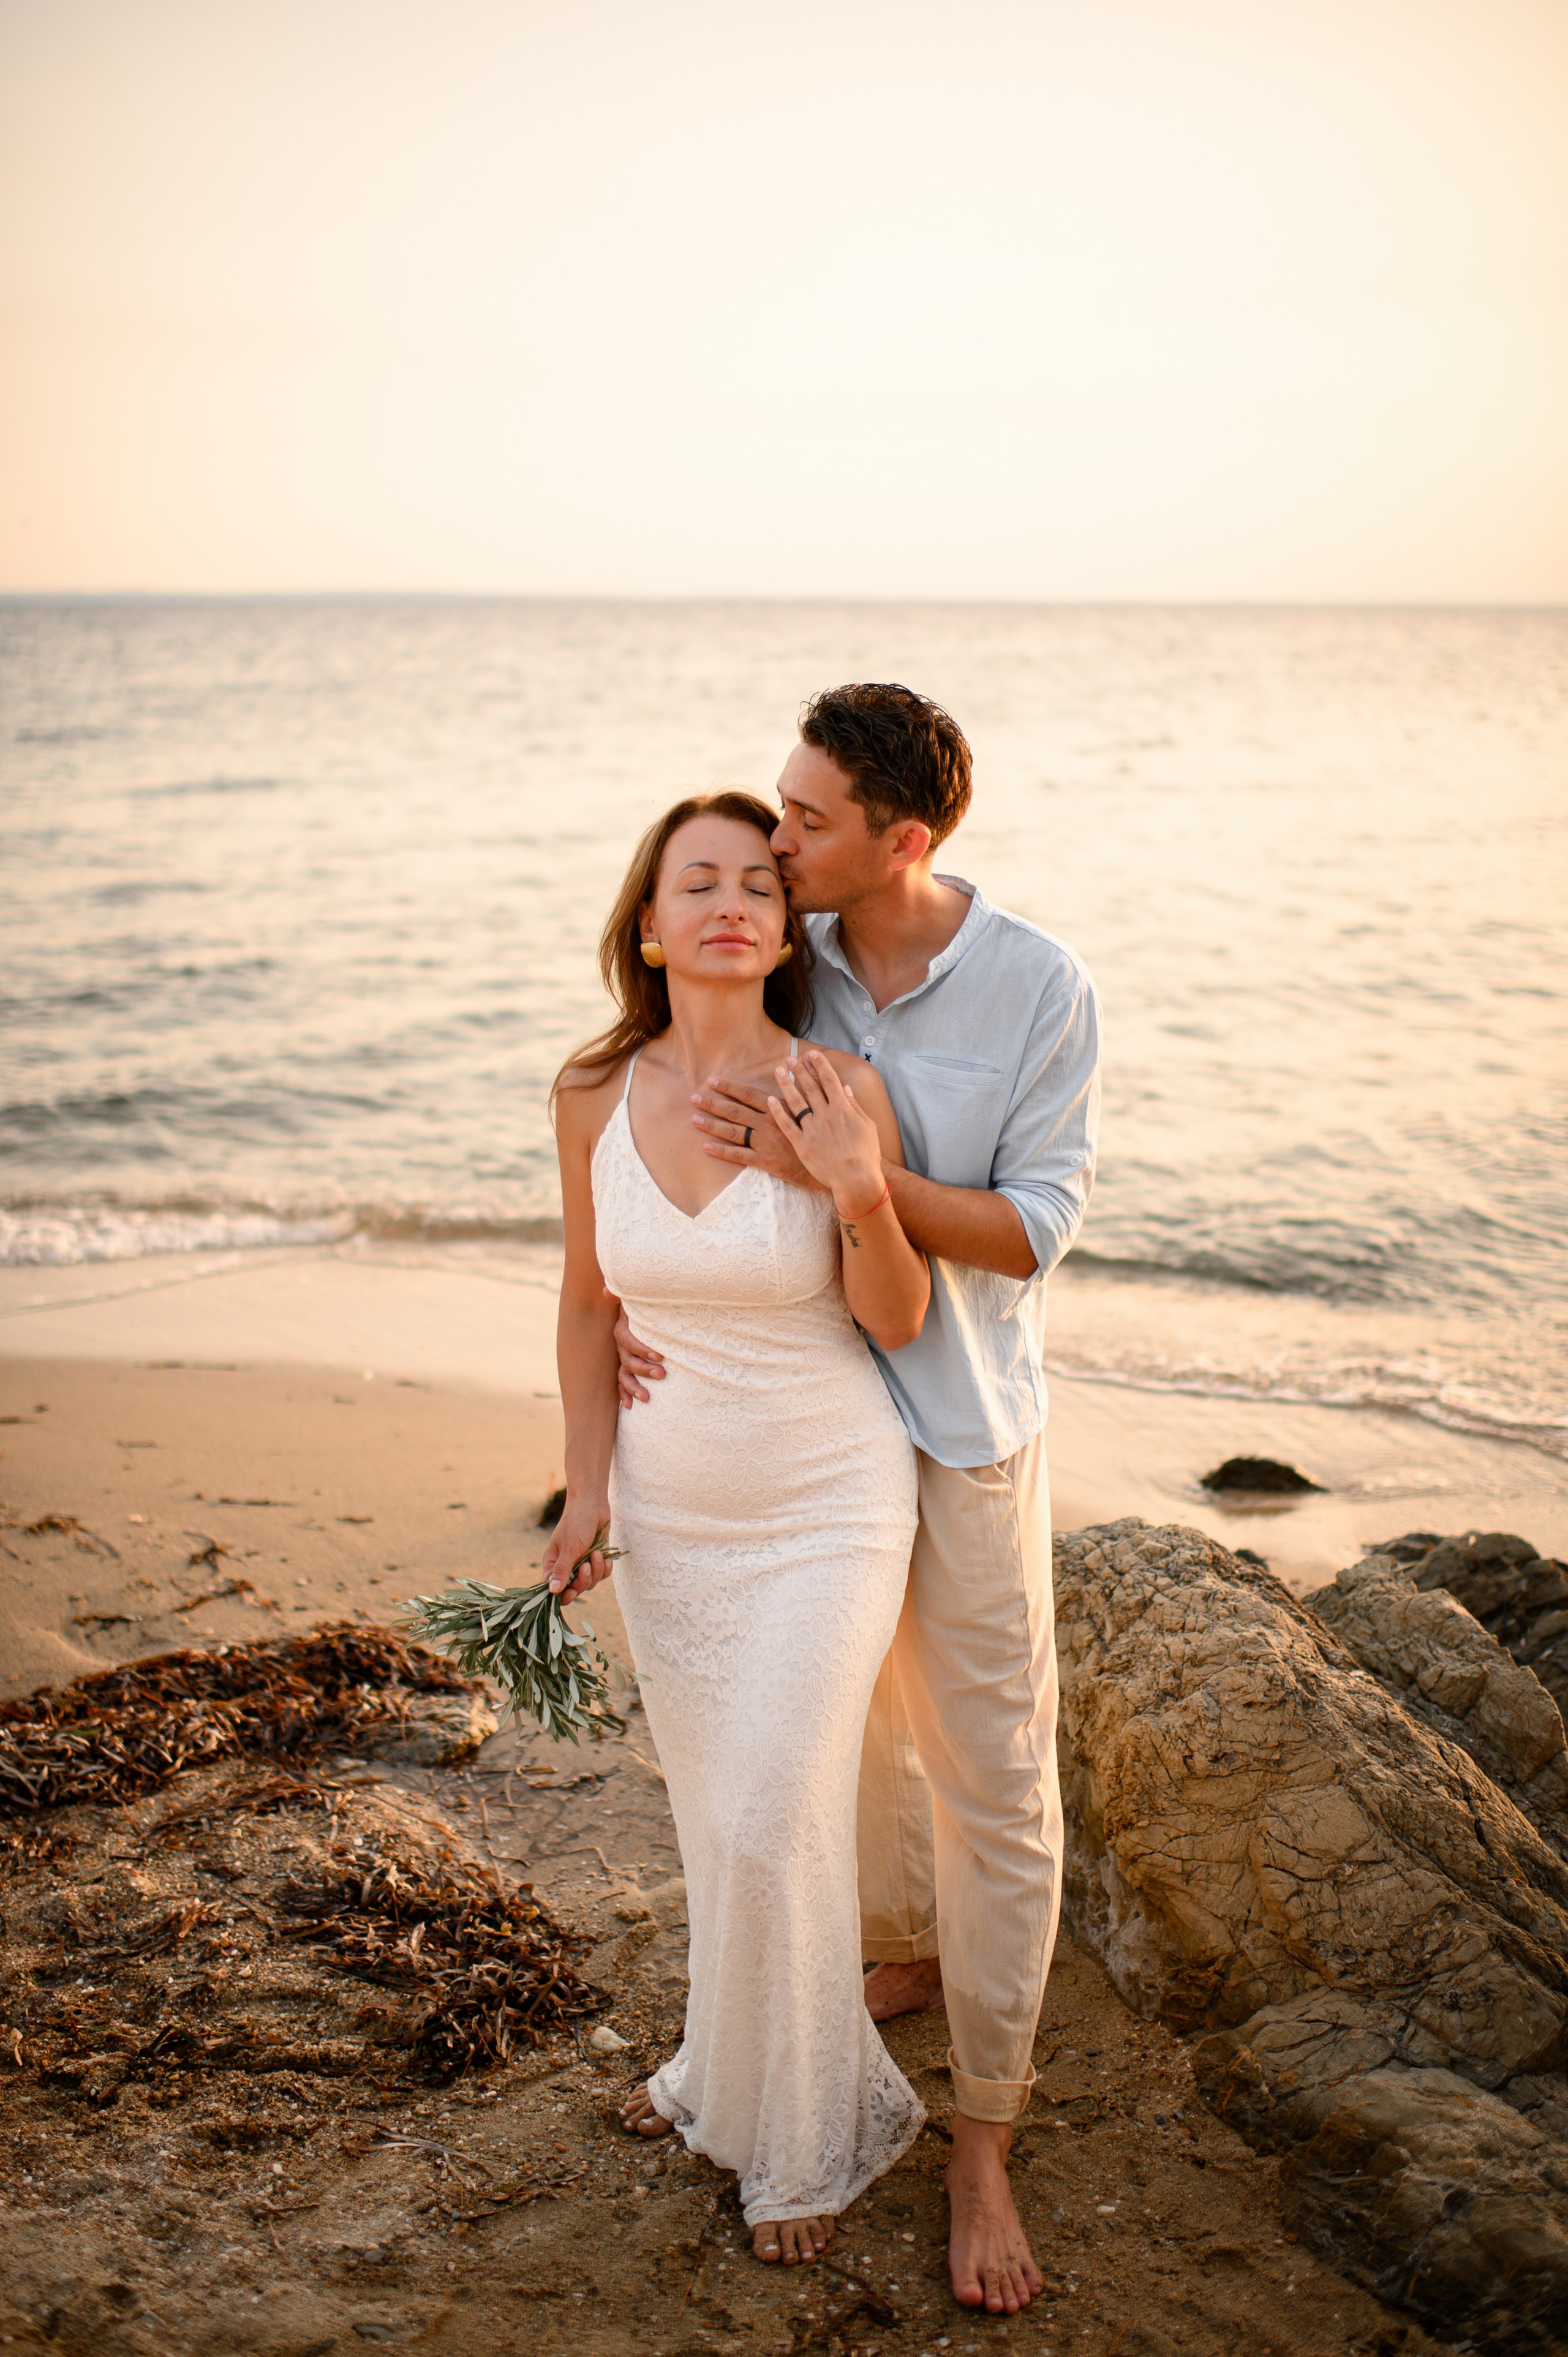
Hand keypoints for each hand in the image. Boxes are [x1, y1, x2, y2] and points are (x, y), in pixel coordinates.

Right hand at [542, 1497, 614, 1600]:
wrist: (593, 1504)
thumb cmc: (576, 1523)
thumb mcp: (569, 1548)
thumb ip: (562, 1570)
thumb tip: (552, 1591)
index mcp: (553, 1564)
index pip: (554, 1589)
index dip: (562, 1595)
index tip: (571, 1592)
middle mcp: (567, 1567)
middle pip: (575, 1589)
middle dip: (583, 1580)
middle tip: (587, 1566)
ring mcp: (582, 1564)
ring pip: (590, 1582)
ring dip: (596, 1570)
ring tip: (597, 1553)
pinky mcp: (596, 1560)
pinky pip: (602, 1574)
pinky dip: (605, 1568)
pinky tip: (606, 1557)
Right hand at [609, 1287, 665, 1406]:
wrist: (645, 1312)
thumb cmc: (646, 1306)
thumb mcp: (637, 1299)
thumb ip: (624, 1295)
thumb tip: (607, 1291)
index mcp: (623, 1329)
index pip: (628, 1340)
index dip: (642, 1348)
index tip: (660, 1355)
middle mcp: (621, 1345)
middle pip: (628, 1360)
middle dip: (644, 1369)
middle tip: (662, 1374)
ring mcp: (623, 1357)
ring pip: (624, 1374)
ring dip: (634, 1386)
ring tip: (647, 1398)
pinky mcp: (628, 1367)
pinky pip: (622, 1382)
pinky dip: (624, 1394)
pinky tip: (629, 1406)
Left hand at [690, 1075, 824, 1189]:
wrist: (831, 1164)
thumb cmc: (822, 1136)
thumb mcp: (812, 1109)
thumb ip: (802, 1090)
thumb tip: (795, 1070)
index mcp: (779, 1109)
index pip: (749, 1095)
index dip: (730, 1087)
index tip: (713, 1081)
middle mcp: (770, 1124)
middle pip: (736, 1111)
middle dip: (713, 1103)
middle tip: (694, 1097)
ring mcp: (766, 1143)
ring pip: (733, 1132)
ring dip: (712, 1124)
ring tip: (694, 1118)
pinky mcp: (766, 1162)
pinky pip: (739, 1156)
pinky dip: (721, 1151)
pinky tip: (705, 1147)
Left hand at [767, 1051, 885, 1214]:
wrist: (856, 1178)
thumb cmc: (866, 1154)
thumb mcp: (867, 1126)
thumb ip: (854, 1105)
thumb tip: (845, 1088)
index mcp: (842, 1109)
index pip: (829, 1080)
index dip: (820, 1065)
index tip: (813, 1054)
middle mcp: (825, 1115)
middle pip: (810, 1087)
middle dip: (800, 1070)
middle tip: (790, 1058)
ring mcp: (812, 1129)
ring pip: (795, 1101)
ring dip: (786, 1084)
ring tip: (778, 1070)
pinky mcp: (801, 1144)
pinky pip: (787, 1124)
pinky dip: (778, 1111)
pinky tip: (770, 1099)